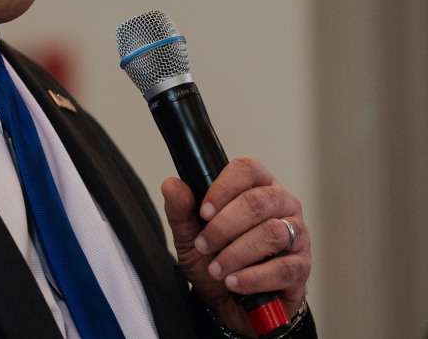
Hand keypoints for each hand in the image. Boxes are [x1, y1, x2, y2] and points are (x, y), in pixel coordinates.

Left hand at [161, 156, 310, 335]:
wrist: (231, 302)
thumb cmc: (215, 259)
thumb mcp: (190, 235)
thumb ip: (181, 210)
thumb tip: (171, 184)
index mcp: (257, 186)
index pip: (246, 170)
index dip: (223, 189)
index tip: (203, 212)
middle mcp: (282, 205)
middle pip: (258, 202)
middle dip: (224, 227)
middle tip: (204, 245)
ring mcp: (297, 235)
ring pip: (272, 233)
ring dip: (236, 253)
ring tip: (216, 268)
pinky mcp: (302, 267)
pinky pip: (283, 268)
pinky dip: (253, 277)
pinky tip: (234, 282)